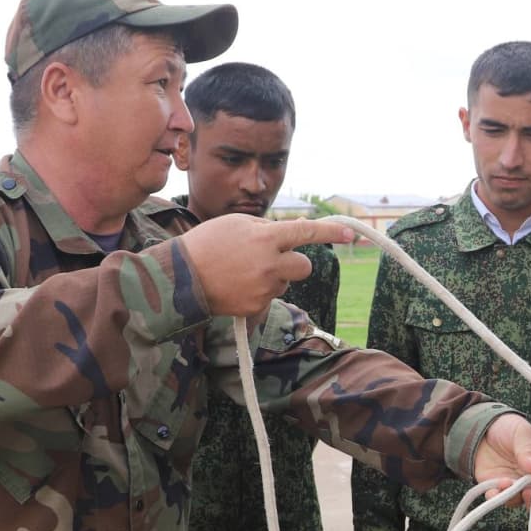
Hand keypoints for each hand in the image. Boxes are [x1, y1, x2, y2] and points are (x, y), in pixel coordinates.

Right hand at [181, 216, 354, 317]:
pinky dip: (259, 292)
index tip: (350, 233)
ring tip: (242, 272)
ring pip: (285, 282)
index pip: (306, 232)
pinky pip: (270, 297)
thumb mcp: (236, 224)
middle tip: (272, 259)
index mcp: (265, 238)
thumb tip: (295, 232)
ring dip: (273, 277)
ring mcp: (264, 288)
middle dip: (294, 263)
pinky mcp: (257, 307)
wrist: (179, 279)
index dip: (330, 232)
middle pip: (305, 266)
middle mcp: (270, 264)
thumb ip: (268, 228)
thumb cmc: (206, 244)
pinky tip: (237, 286)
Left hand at [472, 413, 530, 520]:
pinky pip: (497, 499)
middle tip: (526, 495)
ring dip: (513, 497)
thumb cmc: (509, 428)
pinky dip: (495, 497)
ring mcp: (514, 485)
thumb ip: (528, 452)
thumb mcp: (522, 434)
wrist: (483, 429)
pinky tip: (495, 487)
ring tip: (505, 483)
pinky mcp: (496, 488)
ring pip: (518, 501)